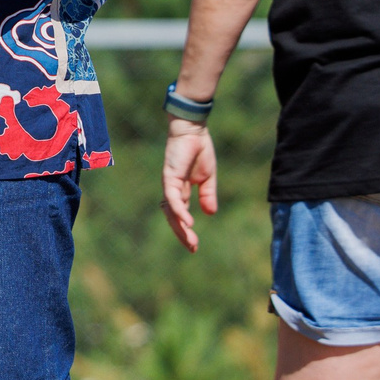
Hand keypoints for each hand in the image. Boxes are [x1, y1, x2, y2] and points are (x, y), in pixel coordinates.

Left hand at [161, 119, 217, 252]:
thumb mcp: (207, 177)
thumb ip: (207, 195)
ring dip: (181, 227)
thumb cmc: (199, 150)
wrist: (193, 130)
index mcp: (180, 190)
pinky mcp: (170, 177)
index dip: (186, 230)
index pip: (180, 215)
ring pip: (172, 212)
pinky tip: (189, 222)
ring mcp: (169, 184)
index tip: (194, 245)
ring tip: (191, 241)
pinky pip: (174, 199)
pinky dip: (180, 211)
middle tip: (192, 248)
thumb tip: (210, 214)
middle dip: (183, 234)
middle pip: (174, 217)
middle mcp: (172, 190)